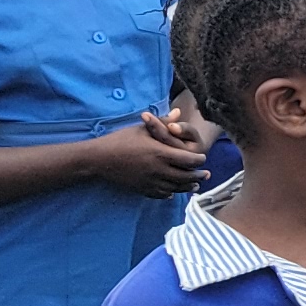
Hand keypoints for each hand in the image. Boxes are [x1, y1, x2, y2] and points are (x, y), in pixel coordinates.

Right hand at [96, 115, 210, 193]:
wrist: (99, 159)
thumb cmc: (121, 140)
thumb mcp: (143, 128)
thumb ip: (164, 122)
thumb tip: (179, 112)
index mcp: (161, 153)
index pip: (190, 160)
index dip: (199, 160)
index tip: (202, 158)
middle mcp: (159, 170)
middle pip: (186, 177)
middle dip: (198, 176)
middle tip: (206, 174)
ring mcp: (150, 182)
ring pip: (176, 188)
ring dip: (187, 186)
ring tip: (195, 185)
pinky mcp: (142, 190)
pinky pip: (161, 194)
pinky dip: (170, 193)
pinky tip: (173, 192)